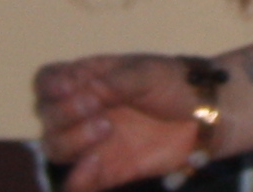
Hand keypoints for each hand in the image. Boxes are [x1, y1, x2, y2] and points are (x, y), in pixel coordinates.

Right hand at [34, 53, 207, 191]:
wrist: (206, 116)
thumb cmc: (175, 84)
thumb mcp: (146, 72)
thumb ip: (113, 82)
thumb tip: (84, 94)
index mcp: (88, 79)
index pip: (48, 81)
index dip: (50, 85)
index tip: (69, 87)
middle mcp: (82, 112)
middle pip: (46, 115)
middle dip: (64, 112)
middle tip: (95, 106)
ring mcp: (91, 143)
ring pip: (54, 147)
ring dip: (70, 139)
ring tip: (105, 128)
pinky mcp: (105, 171)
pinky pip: (77, 184)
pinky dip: (76, 180)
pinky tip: (91, 166)